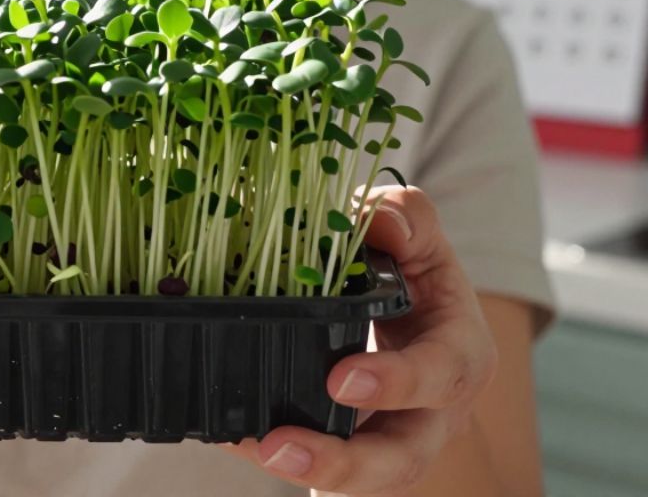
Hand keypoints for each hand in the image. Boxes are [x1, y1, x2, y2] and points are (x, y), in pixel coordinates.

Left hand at [226, 186, 497, 495]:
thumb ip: (407, 217)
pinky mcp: (348, 447)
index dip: (397, 383)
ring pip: (362, 478)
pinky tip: (230, 433)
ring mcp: (388, 437)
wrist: (407, 308)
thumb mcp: (416, 236)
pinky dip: (270, 452)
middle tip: (282, 446)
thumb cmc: (410, 269)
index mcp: (458, 352)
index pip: (443, 375)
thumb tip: (385, 224)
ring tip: (255, 451)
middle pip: (404, 457)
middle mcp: (430, 411)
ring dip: (308, 470)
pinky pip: (316, 463)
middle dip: (347, 462)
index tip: (341, 378)